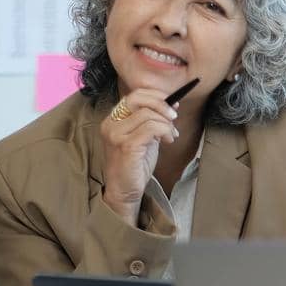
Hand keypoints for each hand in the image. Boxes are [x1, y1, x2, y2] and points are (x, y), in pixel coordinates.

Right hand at [99, 88, 178, 225]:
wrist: (125, 190)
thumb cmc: (135, 165)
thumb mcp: (144, 137)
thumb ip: (152, 121)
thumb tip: (171, 104)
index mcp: (113, 119)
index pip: (134, 95)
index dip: (156, 96)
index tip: (173, 104)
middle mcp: (111, 124)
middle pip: (138, 98)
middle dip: (161, 104)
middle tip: (174, 116)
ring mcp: (116, 134)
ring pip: (148, 114)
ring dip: (166, 123)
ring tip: (171, 135)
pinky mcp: (126, 145)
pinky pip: (151, 128)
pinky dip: (164, 131)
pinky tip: (167, 141)